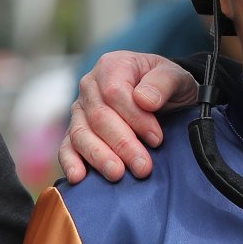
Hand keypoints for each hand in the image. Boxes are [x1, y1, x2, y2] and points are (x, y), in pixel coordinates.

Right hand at [58, 52, 196, 182]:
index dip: (136, 118)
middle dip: (122, 144)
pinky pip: (67, 146)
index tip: (157, 139)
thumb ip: (163, 83)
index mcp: (112, 66)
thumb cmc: (166, 85)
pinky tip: (78, 177)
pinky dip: (71, 162)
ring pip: (82, 134)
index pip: (115, 93)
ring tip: (117, 174)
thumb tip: (144, 100)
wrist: (161, 95)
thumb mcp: (176, 77)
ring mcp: (80, 110)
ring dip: (99, 156)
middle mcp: (90, 86)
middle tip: (142, 167)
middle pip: (99, 117)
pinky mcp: (75, 131)